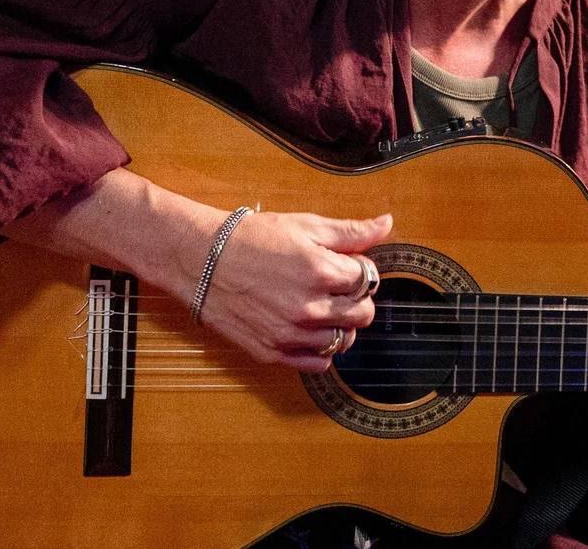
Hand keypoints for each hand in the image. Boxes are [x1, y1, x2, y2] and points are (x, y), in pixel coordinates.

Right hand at [194, 209, 392, 372]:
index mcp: (320, 271)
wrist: (201, 260)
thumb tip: (386, 224)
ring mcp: (291, 334)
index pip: (368, 280)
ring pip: (343, 341)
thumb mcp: (303, 225)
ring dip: (340, 324)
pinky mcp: (273, 352)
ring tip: (321, 306)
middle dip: (356, 299)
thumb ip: (349, 231)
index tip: (346, 266)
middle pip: (363, 314)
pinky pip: (317, 364)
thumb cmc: (251, 239)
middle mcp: (309, 307)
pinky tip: (309, 329)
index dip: (360, 271)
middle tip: (337, 287)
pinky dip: (320, 349)